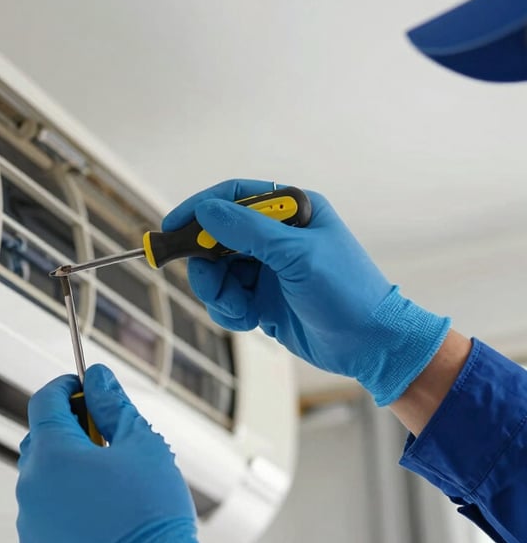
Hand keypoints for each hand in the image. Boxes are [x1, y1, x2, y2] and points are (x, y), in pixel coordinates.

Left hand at [16, 364, 218, 542]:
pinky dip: (63, 504)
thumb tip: (97, 377)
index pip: (44, 401)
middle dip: (68, 428)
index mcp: (52, 454)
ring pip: (42, 478)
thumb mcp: (141, 443)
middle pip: (40, 439)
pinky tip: (98, 513)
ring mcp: (30, 522)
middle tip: (104, 435)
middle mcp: (30, 486)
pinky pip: (43, 513)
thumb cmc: (151, 512)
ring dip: (66, 469)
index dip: (65, 387)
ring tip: (107, 481)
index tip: (85, 387)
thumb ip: (112, 404)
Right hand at [163, 179, 449, 404]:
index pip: (235, 197)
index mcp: (293, 211)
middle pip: (217, 237)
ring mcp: (269, 268)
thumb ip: (248, 231)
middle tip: (211, 283)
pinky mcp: (263, 298)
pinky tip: (251, 319)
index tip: (172, 226)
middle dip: (208, 262)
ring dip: (219, 292)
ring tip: (241, 308)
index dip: (200, 209)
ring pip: (217, 271)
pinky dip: (230, 310)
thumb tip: (206, 211)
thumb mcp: (297, 256)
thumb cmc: (347, 292)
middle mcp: (277, 236)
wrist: (371, 345)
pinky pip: (227, 298)